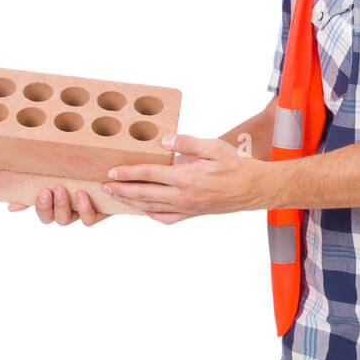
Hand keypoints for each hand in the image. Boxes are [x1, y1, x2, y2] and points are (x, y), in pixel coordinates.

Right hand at [7, 185, 111, 226]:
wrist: (113, 176)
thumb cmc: (82, 175)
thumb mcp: (59, 178)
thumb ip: (35, 188)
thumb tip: (10, 207)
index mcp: (57, 204)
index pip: (42, 213)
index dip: (38, 207)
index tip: (40, 191)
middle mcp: (68, 212)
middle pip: (53, 219)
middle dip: (48, 206)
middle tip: (49, 190)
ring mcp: (82, 213)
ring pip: (67, 220)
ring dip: (62, 206)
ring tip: (63, 189)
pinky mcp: (99, 213)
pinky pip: (88, 219)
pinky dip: (84, 208)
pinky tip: (82, 194)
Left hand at [102, 134, 267, 219]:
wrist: (254, 188)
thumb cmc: (236, 166)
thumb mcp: (213, 146)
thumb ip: (187, 143)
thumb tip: (165, 141)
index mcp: (186, 178)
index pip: (149, 175)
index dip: (128, 173)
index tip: (112, 171)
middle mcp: (183, 196)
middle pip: (144, 194)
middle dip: (122, 190)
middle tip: (105, 186)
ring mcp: (187, 208)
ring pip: (151, 208)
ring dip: (132, 202)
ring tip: (117, 197)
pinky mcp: (193, 214)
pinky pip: (166, 218)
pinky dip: (151, 214)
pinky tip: (144, 210)